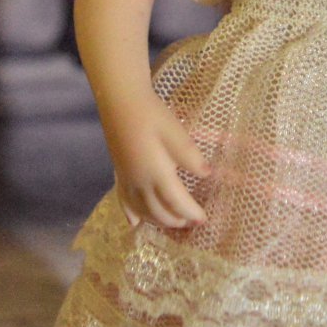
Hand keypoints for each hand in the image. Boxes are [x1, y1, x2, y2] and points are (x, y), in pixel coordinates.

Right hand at [101, 90, 210, 229]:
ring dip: (158, 221)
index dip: (191, 213)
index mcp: (156, 174)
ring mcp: (126, 181)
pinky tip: (134, 223)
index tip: (204, 220)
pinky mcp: (118, 174)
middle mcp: (140, 184)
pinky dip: (132, 215)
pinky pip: (124, 203)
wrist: (121, 103)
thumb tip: (207, 174)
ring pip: (142, 211)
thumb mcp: (176, 133)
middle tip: (192, 222)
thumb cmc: (152, 115)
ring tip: (173, 222)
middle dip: (177, 220)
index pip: (177, 202)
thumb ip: (191, 156)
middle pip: (159, 212)